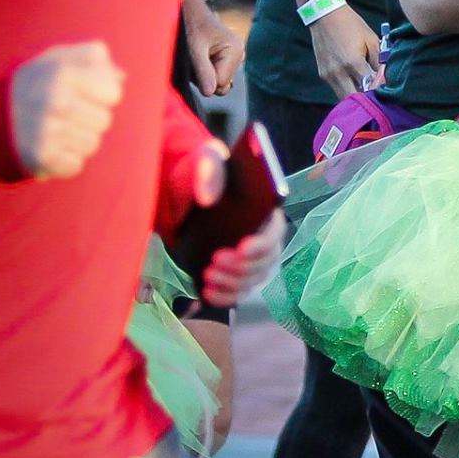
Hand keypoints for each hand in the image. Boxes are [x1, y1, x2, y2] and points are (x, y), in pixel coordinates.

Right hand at [10, 40, 123, 178]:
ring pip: (92, 145)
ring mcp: (49, 130)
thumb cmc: (30, 85)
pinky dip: (65, 160)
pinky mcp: (42, 156)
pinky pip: (76, 165)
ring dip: (77, 141)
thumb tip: (120, 76)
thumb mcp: (55, 58)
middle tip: (62, 114)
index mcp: (63, 73)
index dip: (101, 95)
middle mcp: (56, 100)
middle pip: (104, 121)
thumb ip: (90, 56)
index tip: (80, 94)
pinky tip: (49, 147)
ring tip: (54, 130)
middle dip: (88, 119)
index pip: (114, 94)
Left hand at [182, 0, 243, 96]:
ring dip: (202, 75)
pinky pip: (215, 79)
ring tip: (196, 57)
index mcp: (236, 51)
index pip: (220, 84)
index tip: (194, 61)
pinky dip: (204, 73)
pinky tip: (200, 59)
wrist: (190, 11)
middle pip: (221, 86)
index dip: (203, 78)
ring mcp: (234, 59)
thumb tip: (210, 93)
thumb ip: (203, 70)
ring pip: (217, 84)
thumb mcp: (194, 48)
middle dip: (204, 78)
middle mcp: (240, 56)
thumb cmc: (192, 26)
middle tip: (194, 60)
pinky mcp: (227, 61)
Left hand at [185, 143, 287, 309]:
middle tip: (215, 261)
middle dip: (242, 267)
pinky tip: (208, 293)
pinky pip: (239, 291)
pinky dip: (225, 296)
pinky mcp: (235, 272)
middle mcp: (263, 235)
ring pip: (253, 279)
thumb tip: (209, 195)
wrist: (182, 193)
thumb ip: (209, 167)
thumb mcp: (203, 160)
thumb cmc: (200, 173)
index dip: (263, 243)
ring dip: (233, 283)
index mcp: (265, 208)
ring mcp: (250, 257)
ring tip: (208, 276)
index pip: (276, 231)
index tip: (241, 247)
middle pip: (266, 261)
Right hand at [309, 5, 381, 97]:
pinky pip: (337, 89)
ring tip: (366, 91)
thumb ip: (379, 61)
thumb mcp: (371, 39)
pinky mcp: (322, 74)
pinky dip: (347, 89)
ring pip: (343, 98)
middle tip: (376, 97)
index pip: (369, 87)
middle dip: (366, 101)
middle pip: (354, 100)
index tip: (387, 91)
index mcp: (353, 62)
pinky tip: (355, 82)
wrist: (325, 14)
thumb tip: (386, 79)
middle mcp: (339, 72)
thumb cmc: (352, 25)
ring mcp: (328, 75)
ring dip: (356, 97)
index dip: (379, 91)